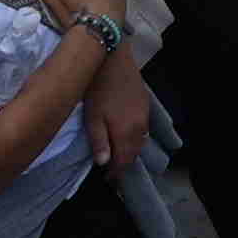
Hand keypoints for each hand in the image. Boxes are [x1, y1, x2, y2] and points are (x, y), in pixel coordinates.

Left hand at [83, 56, 154, 170]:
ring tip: (119, 154)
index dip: (117, 172)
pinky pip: (143, 128)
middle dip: (124, 163)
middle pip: (135, 152)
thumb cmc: (97, 88)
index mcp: (127, 131)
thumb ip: (99, 141)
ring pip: (140, 140)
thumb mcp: (92, 117)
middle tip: (112, 170)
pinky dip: (135, 137)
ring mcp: (144, 113)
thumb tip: (104, 163)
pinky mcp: (144, 102)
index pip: (124, 160)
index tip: (108, 179)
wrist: (112, 58)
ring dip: (131, 150)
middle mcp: (140, 125)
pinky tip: (126, 134)